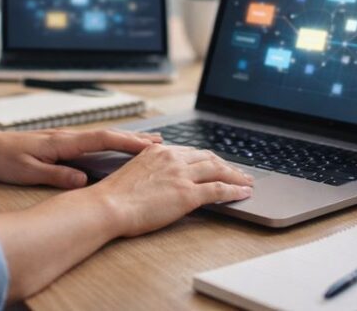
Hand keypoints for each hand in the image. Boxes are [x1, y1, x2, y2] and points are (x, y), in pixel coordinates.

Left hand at [0, 128, 161, 188]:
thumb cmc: (4, 159)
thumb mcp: (27, 172)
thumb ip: (56, 175)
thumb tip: (83, 181)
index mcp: (63, 142)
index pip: (102, 139)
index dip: (127, 142)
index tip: (149, 148)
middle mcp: (68, 136)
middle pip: (108, 134)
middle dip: (135, 138)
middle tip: (162, 143)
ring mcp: (66, 138)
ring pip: (103, 137)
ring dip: (126, 139)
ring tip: (149, 144)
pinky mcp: (62, 143)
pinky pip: (94, 142)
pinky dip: (112, 142)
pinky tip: (118, 148)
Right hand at [88, 144, 253, 237]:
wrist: (108, 205)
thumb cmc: (114, 196)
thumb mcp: (134, 173)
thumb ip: (151, 170)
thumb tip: (162, 180)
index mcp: (158, 151)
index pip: (191, 152)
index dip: (208, 159)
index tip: (216, 164)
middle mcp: (172, 158)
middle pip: (208, 158)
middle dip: (226, 165)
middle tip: (239, 172)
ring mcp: (181, 175)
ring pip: (218, 170)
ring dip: (236, 176)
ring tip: (247, 182)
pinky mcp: (187, 194)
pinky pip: (219, 190)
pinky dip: (235, 190)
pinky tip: (243, 193)